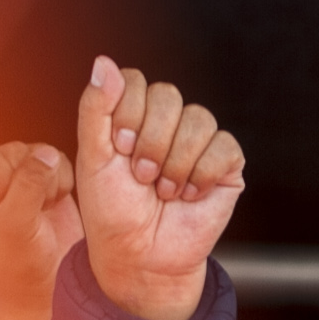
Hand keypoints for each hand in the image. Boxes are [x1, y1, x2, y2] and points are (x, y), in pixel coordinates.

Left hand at [0, 139, 79, 319]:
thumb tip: (46, 154)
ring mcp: (16, 179)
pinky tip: (55, 205)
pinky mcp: (43, 183)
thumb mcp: (16, 224)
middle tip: (30, 215)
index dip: (5, 180)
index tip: (8, 214)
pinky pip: (58, 162)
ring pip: (39, 154)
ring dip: (49, 181)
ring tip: (43, 211)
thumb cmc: (18, 266)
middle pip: (15, 151)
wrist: (44, 289)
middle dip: (30, 180)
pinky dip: (62, 181)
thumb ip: (28, 184)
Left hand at [74, 56, 245, 319]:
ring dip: (176, 162)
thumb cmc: (112, 212)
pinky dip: (202, 174)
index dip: (127, 114)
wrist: (141, 257)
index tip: (118, 150)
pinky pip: (224, 146)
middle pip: (169, 95)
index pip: (135, 81)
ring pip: (199, 118)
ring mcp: (198, 142)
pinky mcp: (225, 164)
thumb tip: (103, 62)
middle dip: (151, 142)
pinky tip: (189, 196)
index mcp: (132, 115)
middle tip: (141, 177)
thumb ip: (95, 108)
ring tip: (164, 192)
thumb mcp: (93, 158)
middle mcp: (167, 123)